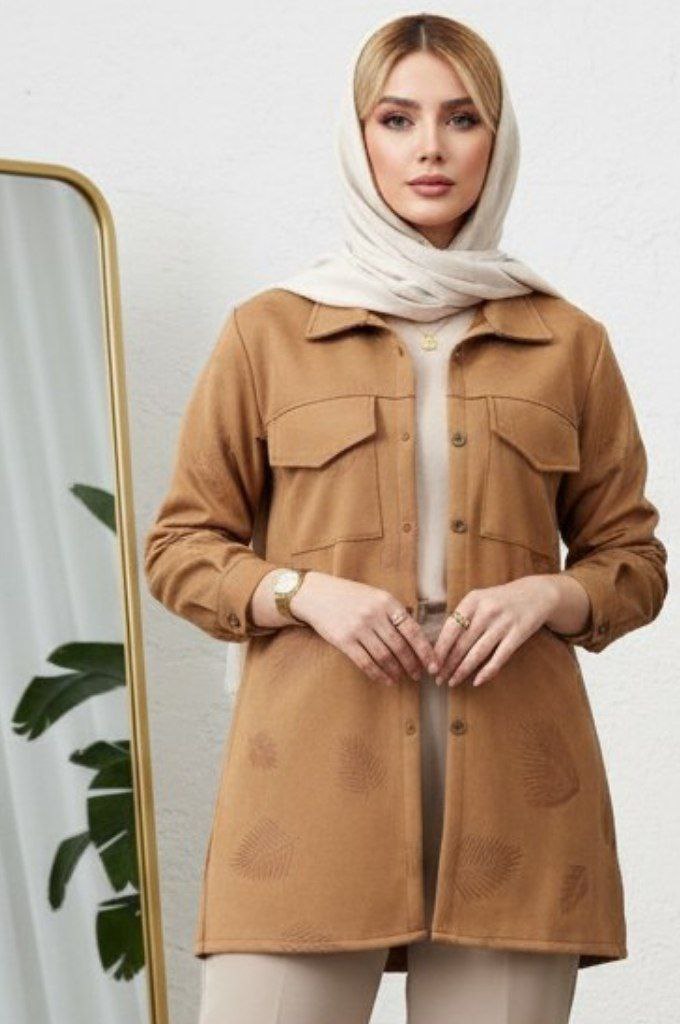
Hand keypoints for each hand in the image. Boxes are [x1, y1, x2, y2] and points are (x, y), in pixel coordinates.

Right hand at [291, 572, 441, 686]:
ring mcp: (358, 628)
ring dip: (396, 670)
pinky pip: (365, 662)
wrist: (315, 594)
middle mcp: (374, 614)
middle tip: (418, 674)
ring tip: (402, 677)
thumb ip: (393, 612)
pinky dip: (378, 674)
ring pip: (384, 656)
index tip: (434, 664)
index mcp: (386, 602)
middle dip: (412, 663)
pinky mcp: (344, 640)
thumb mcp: (374, 595)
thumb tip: (416, 635)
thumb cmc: (349, 595)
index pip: (412, 630)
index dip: (425, 650)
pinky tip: (385, 680)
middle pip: (400, 646)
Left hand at [430, 574, 581, 688]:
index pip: (450, 629)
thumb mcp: (480, 600)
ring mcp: (503, 623)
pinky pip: (499, 657)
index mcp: (472, 600)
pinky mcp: (518, 634)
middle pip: (462, 644)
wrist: (536, 594)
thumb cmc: (501, 600)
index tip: (431, 665)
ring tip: (452, 682)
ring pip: (477, 653)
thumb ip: (462, 617)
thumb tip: (440, 645)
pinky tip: (477, 681)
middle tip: (438, 679)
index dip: (439, 650)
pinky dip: (487, 671)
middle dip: (448, 664)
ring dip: (463, 671)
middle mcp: (486, 610)